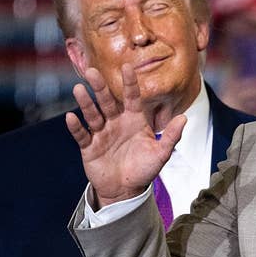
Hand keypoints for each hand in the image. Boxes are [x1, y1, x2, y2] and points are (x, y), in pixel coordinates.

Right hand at [65, 64, 185, 207]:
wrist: (126, 190)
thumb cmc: (145, 169)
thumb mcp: (161, 154)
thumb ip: (171, 136)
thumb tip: (184, 118)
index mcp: (134, 120)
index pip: (132, 97)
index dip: (130, 83)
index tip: (127, 66)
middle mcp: (117, 122)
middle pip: (107, 101)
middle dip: (100, 87)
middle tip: (92, 71)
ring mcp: (102, 133)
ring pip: (93, 114)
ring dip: (85, 102)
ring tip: (79, 88)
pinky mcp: (89, 147)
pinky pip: (82, 135)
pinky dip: (76, 127)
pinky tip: (70, 117)